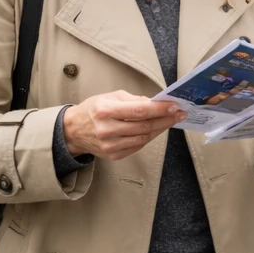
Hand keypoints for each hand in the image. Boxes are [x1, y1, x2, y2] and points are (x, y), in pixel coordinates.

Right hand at [63, 90, 186, 160]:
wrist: (73, 131)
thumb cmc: (94, 109)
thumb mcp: (111, 96)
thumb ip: (133, 99)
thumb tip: (155, 102)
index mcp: (105, 110)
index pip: (139, 110)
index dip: (159, 109)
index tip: (174, 106)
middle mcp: (106, 129)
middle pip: (144, 126)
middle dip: (165, 119)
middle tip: (180, 113)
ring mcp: (109, 145)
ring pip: (143, 138)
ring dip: (160, 129)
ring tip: (171, 120)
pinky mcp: (112, 155)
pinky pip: (137, 146)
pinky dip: (149, 137)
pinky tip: (156, 129)